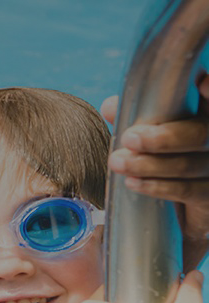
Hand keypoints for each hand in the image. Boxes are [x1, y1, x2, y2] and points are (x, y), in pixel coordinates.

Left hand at [102, 73, 208, 245]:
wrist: (176, 213)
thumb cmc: (162, 162)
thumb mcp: (147, 137)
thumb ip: (135, 119)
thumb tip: (110, 106)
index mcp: (205, 116)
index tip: (201, 81)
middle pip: (199, 133)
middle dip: (162, 137)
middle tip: (129, 139)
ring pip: (189, 164)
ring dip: (149, 164)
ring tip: (119, 162)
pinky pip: (187, 190)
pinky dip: (157, 186)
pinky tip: (133, 183)